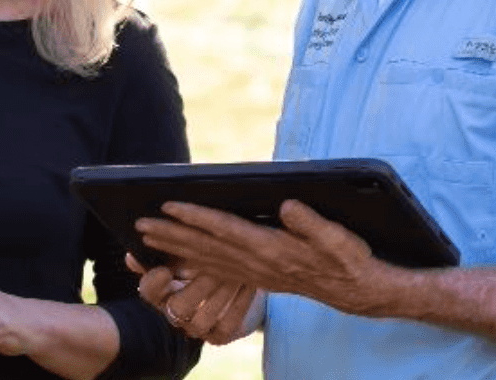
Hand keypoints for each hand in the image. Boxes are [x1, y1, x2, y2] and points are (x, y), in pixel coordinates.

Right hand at [127, 254, 256, 344]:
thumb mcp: (185, 251)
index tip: (165, 270)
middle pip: (176, 308)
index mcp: (163, 290)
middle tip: (212, 268)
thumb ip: (163, 248)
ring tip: (234, 274)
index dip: (153, 282)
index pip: (149, 290)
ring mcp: (196, 327)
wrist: (240, 280)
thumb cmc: (208, 258)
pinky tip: (248, 285)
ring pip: (200, 321)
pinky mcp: (217, 336)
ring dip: (218, 295)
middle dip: (196, 285)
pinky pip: (225, 327)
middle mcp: (175, 313)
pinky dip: (238, 306)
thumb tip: (131, 256)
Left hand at [136, 199, 391, 317]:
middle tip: (137, 224)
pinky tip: (174, 255)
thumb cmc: (349, 259)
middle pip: (205, 246)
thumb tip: (287, 204)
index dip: (195, 216)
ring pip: (204, 259)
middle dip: (170, 234)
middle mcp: (256, 263)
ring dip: (173, 247)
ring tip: (145, 236)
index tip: (168, 204)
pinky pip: (215, 268)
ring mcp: (253, 272)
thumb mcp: (338, 238)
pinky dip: (190, 260)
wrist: (358, 291)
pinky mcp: (255, 275)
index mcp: (271, 249)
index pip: (224, 229)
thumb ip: (312, 223)